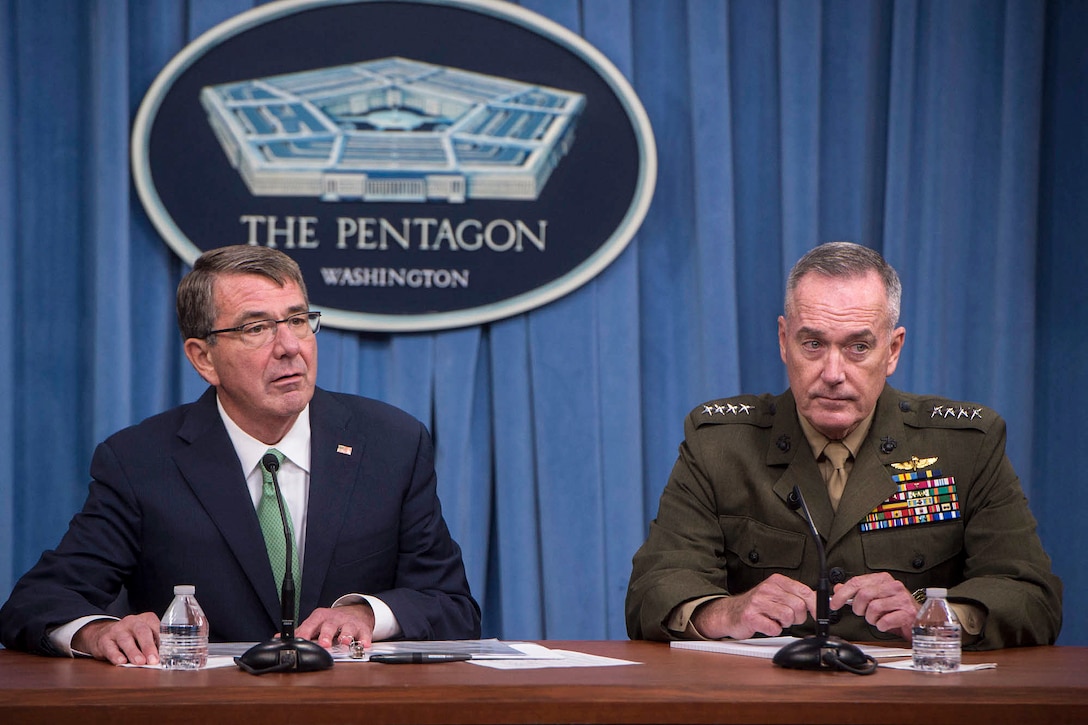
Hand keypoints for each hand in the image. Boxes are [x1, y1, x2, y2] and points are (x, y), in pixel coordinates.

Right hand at [72, 613, 160, 665]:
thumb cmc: (131, 637)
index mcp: (146, 620)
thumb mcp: (144, 636)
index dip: (162, 640)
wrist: (104, 634)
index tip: (168, 652)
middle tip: (153, 660)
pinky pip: (110, 647)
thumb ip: (154, 644)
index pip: (157, 627)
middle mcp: (132, 622)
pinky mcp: (104, 640)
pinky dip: (115, 655)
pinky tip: (121, 662)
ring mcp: (117, 630)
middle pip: (142, 632)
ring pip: (126, 640)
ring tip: (139, 662)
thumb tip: (163, 660)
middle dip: (148, 646)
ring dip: (133, 652)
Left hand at [295, 602, 375, 648]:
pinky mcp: (363, 628)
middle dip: (326, 635)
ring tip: (345, 643)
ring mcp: (349, 623)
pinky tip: (364, 645)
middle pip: (330, 625)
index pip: (311, 624)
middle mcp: (335, 619)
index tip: (300, 642)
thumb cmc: (331, 621)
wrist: (355, 612)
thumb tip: (279, 638)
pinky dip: (364, 640)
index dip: (305, 633)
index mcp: (320, 617)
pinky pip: (364, 634)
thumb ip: (299, 631)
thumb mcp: (315, 623)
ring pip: (348, 629)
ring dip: (346, 636)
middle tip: (324, 644)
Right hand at [691, 574, 815, 639]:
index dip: (815, 606)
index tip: (818, 615)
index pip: (805, 592)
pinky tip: (766, 625)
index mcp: (776, 581)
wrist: (730, 613)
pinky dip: (773, 630)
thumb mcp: (777, 594)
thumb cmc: (757, 606)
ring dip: (784, 624)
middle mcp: (767, 588)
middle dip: (797, 617)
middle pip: (799, 606)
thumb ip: (797, 596)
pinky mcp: (751, 616)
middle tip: (787, 618)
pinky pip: (775, 628)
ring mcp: (758, 602)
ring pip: (788, 617)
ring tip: (774, 620)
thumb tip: (820, 602)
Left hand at [831, 572, 919, 639]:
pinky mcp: (908, 613)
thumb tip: (838, 588)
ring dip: (871, 619)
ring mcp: (902, 599)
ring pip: (873, 608)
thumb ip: (856, 592)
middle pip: (863, 595)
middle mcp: (893, 586)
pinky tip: (885, 624)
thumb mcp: (874, 598)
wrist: (919, 621)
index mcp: (882, 579)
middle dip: (859, 608)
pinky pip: (885, 621)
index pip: (856, 582)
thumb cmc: (896, 609)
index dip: (842, 594)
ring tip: (877, 619)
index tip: (834, 604)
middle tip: (863, 614)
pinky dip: (881, 626)